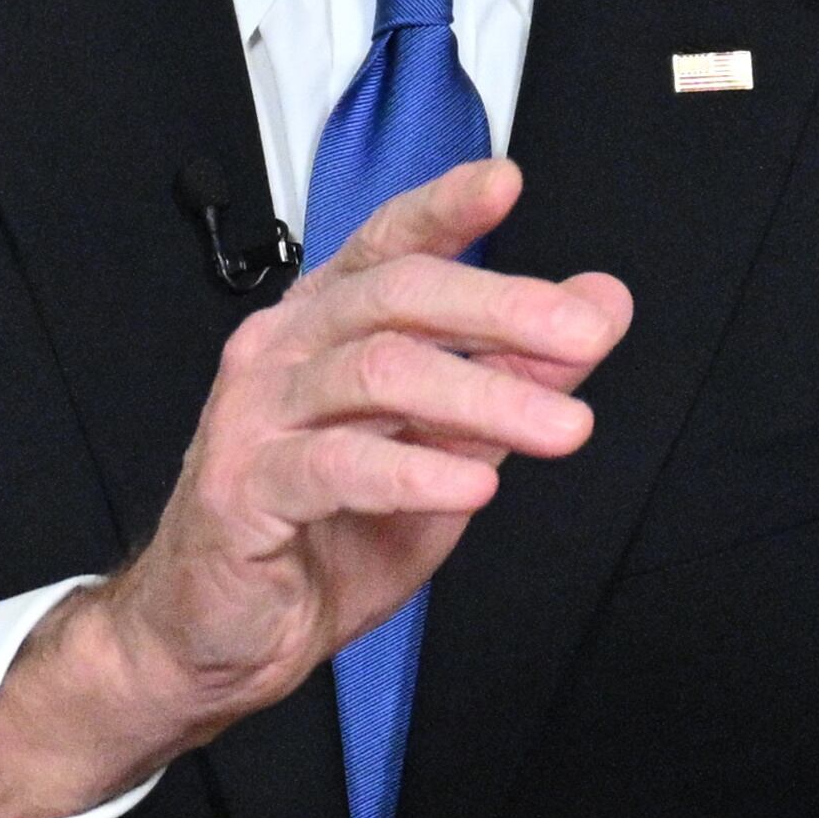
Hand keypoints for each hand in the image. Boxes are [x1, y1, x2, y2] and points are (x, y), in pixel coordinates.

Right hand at [0, 161, 629, 817]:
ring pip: (375, 372)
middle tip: (581, 335)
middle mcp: (285, 350)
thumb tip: (598, 311)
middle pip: (394, 295)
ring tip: (559, 428)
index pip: (388, 244)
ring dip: (481, 397)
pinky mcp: (244, 487)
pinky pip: (336, 464)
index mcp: (326, 325)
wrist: (220, 635)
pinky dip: (414, 472)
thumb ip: (514, 378)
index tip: (506, 183)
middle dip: (498, 307)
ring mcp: (256, 413)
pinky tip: (471, 484)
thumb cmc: (322, 535)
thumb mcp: (443, 449)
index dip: (444, 207)